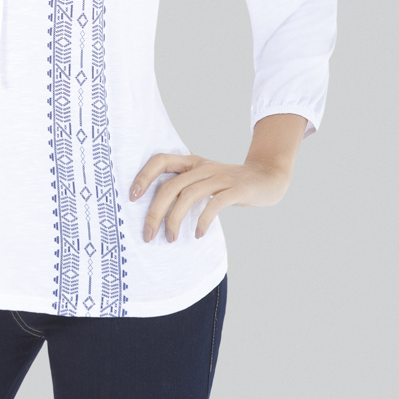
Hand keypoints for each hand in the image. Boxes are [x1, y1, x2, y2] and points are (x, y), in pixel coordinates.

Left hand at [128, 153, 291, 242]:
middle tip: (147, 235)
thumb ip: (184, 185)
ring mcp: (219, 177)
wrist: (267, 177)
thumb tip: (154, 208)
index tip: (131, 197)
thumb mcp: (204, 178)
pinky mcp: (236, 189)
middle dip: (154, 212)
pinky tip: (198, 234)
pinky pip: (214, 204)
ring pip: (188, 196)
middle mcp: (202, 167)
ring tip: (171, 239)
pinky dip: (203, 221)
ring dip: (175, 220)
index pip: (160, 160)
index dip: (143, 176)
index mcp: (191, 162)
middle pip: (170, 186)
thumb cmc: (229, 182)